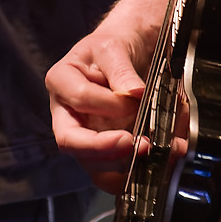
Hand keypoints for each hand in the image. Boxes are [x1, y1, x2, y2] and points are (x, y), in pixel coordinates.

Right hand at [46, 0, 168, 190]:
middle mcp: (65, 115)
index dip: (107, 103)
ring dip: (124, 165)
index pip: (78, 99)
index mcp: (61, 82)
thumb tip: (133, 92)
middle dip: (106, 148)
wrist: (125, 54)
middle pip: (73, 143)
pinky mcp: (103, 153)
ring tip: (157, 153)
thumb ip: (120, 69)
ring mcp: (83, 137)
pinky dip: (135, 174)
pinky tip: (159, 163)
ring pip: (92, 165)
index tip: (136, 99)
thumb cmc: (113, 47)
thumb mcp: (114, 47)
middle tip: (141, 145)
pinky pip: (112, 174)